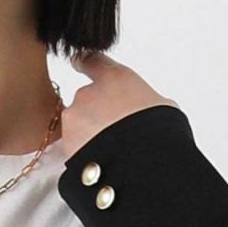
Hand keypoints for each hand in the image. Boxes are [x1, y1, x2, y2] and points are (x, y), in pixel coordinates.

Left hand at [58, 51, 178, 160]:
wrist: (143, 165)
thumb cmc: (160, 133)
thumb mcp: (161, 107)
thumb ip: (142, 102)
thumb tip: (142, 110)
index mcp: (114, 78)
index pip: (92, 61)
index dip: (86, 64)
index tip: (79, 63)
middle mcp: (88, 94)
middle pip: (86, 100)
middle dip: (96, 114)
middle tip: (116, 132)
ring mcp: (74, 120)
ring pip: (77, 126)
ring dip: (87, 135)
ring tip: (110, 152)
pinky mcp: (65, 147)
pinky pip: (73, 148)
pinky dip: (82, 153)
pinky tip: (101, 164)